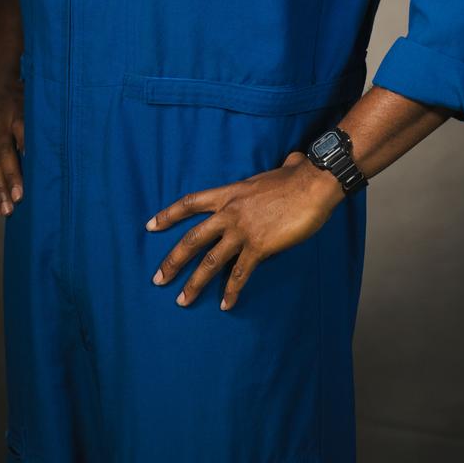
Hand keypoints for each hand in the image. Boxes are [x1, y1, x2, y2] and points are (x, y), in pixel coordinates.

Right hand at [0, 70, 24, 215]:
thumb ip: (32, 128)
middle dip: (2, 188)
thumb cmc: (18, 94)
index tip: (20, 193)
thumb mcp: (30, 104)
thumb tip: (35, 153)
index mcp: (7, 121)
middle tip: (10, 209)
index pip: (9, 152)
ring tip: (1, 212)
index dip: (13, 174)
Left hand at [145, 151, 343, 310]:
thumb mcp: (281, 168)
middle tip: (158, 279)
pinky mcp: (258, 246)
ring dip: (194, 283)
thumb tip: (292, 159)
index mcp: (229, 193)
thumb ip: (281, 166)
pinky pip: (240, 274)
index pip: (190, 202)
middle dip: (172, 260)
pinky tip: (225, 305)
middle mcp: (229, 212)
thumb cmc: (299, 175)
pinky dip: (231, 291)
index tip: (150, 226)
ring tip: (182, 301)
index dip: (168, 215)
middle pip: (192, 238)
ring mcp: (242, 231)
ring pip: (209, 261)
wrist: (313, 185)